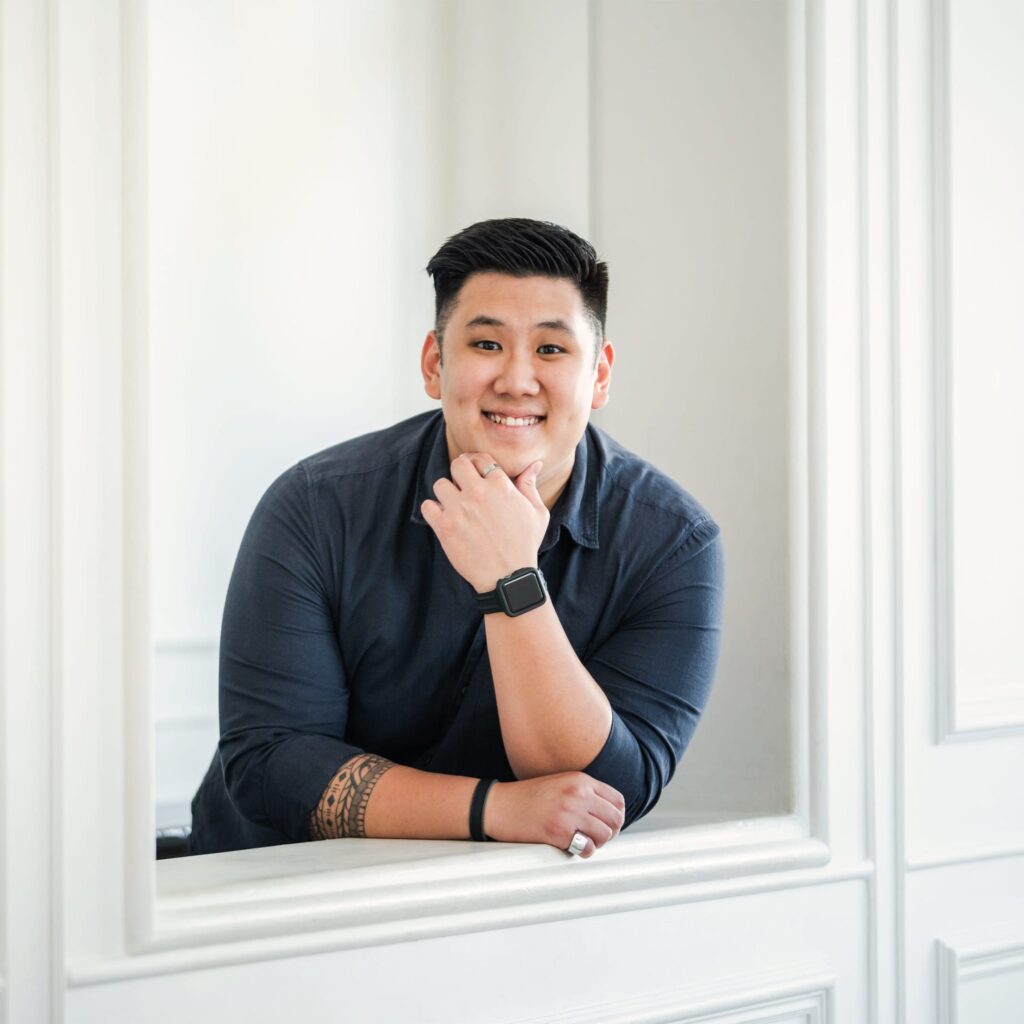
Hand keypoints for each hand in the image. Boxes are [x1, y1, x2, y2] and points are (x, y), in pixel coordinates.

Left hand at [420, 453, 549, 593]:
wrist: (508, 576)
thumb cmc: (525, 544)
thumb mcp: (537, 513)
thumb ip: (530, 485)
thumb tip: (534, 464)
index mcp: (501, 486)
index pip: (481, 459)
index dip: (478, 463)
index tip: (476, 471)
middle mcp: (478, 493)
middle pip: (458, 464)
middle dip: (460, 471)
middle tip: (462, 483)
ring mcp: (459, 509)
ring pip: (440, 484)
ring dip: (446, 492)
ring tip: (454, 504)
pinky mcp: (444, 527)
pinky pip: (427, 506)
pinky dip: (433, 510)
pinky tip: (444, 517)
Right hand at [482, 773, 625, 858]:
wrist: (499, 805)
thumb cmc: (529, 798)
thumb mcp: (560, 783)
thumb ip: (585, 793)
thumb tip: (611, 814)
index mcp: (580, 780)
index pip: (617, 800)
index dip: (616, 816)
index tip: (606, 824)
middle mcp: (577, 793)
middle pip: (615, 819)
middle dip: (610, 832)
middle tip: (596, 837)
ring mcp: (568, 812)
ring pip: (605, 835)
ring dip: (597, 843)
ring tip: (582, 842)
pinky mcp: (558, 832)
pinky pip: (588, 848)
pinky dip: (584, 851)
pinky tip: (572, 847)